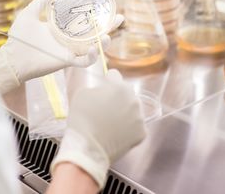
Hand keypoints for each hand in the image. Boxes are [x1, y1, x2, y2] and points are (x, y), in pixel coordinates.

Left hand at [0, 0, 122, 91]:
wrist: (12, 56)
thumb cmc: (19, 37)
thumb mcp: (30, 13)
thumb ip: (41, 1)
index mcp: (63, 29)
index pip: (84, 20)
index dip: (97, 13)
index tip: (106, 2)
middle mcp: (69, 40)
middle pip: (95, 33)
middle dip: (109, 26)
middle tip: (119, 17)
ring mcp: (69, 51)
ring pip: (94, 48)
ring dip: (104, 42)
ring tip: (109, 35)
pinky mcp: (66, 61)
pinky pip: (84, 61)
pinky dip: (92, 56)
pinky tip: (95, 48)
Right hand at [51, 70, 145, 188]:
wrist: (87, 149)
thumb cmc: (82, 120)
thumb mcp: (82, 94)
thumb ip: (96, 87)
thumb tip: (102, 89)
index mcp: (120, 87)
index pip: (114, 76)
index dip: (106, 81)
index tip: (102, 87)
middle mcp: (134, 100)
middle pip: (125, 93)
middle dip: (117, 98)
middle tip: (105, 109)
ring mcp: (140, 118)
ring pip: (132, 109)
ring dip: (124, 112)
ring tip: (110, 123)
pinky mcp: (142, 133)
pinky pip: (135, 126)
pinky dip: (128, 128)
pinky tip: (116, 133)